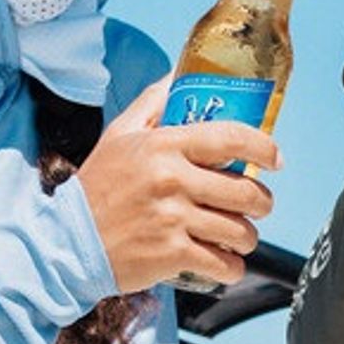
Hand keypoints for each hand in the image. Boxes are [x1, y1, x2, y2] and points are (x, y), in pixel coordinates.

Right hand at [73, 81, 276, 290]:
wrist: (67, 241)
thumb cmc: (96, 188)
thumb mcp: (118, 135)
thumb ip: (152, 104)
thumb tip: (177, 75)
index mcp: (164, 145)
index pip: (231, 138)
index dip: (264, 148)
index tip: (276, 159)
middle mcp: (172, 180)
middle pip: (246, 192)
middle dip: (261, 203)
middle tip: (256, 206)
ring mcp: (173, 220)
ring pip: (241, 231)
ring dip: (247, 237)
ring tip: (237, 237)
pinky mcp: (171, 255)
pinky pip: (224, 264)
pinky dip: (232, 267)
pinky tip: (225, 262)